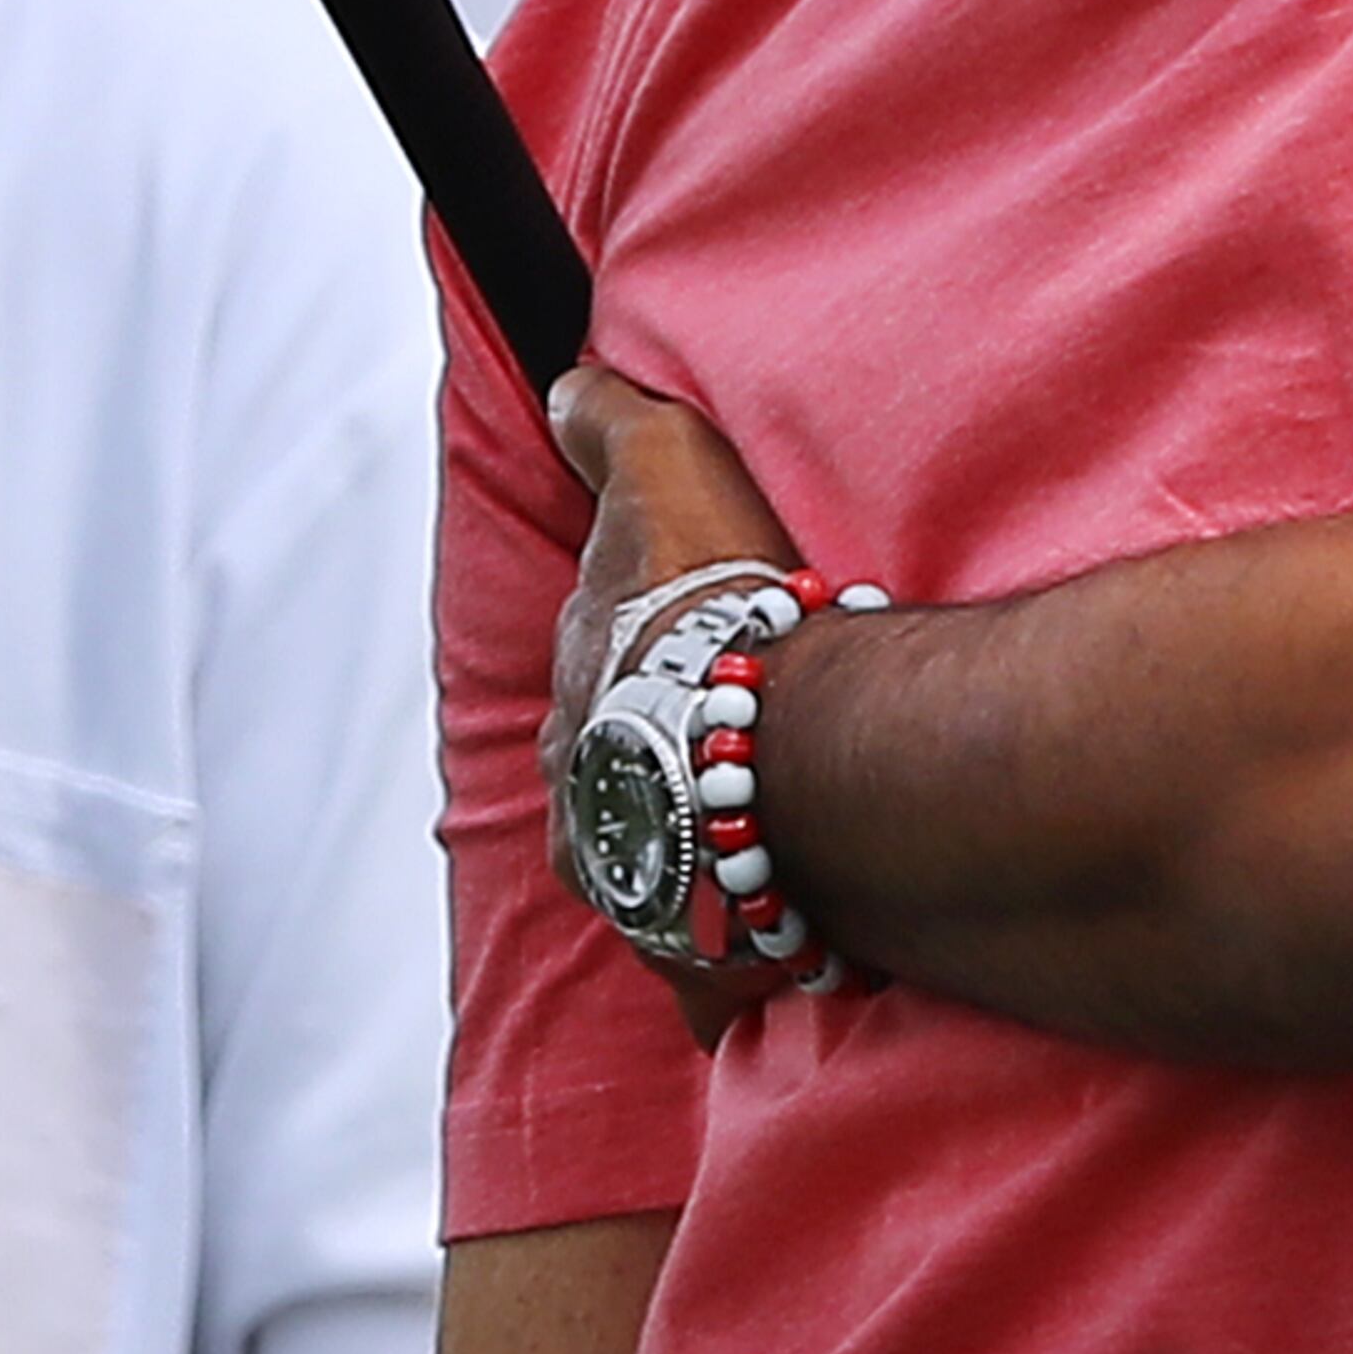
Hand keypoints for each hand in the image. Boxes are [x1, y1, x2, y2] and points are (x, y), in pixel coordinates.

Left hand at [542, 366, 793, 1030]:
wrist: (790, 745)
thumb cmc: (723, 611)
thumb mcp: (658, 475)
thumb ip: (608, 426)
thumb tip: (562, 384)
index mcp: (573, 707)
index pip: (591, 688)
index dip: (635, 672)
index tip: (681, 667)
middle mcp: (589, 804)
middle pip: (614, 788)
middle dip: (653, 777)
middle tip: (722, 760)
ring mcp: (641, 885)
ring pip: (658, 878)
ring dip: (699, 865)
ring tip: (762, 853)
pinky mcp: (701, 956)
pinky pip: (719, 970)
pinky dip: (744, 962)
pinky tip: (786, 951)